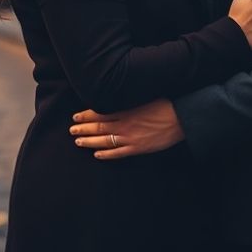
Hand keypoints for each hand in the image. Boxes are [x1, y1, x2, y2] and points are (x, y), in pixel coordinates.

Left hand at [68, 99, 182, 159]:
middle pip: (98, 127)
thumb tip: (116, 96)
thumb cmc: (165, 103)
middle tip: (71, 130)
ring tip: (78, 141)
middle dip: (83, 129)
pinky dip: (106, 154)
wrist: (181, 117)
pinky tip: (97, 155)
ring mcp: (130, 137)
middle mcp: (124, 124)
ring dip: (89, 142)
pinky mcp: (138, 148)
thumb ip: (128, 99)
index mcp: (125, 109)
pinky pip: (118, 153)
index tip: (75, 116)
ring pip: (104, 141)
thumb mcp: (143, 96)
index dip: (86, 115)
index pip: (100, 113)